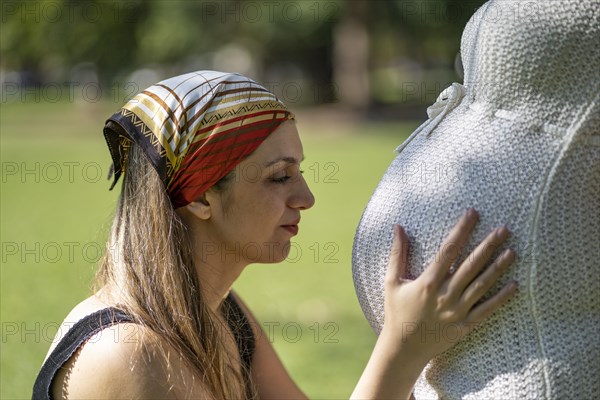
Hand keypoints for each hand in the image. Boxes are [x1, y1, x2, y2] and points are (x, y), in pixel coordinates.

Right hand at [381, 208, 516, 362]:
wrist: (403, 348)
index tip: (472, 214)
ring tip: (513, 251)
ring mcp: (457, 311)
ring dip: (498, 268)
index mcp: (428, 282)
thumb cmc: (396, 312)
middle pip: (471, 265)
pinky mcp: (465, 326)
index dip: (461, 230)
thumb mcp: (391, 282)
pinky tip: (514, 285)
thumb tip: (398, 227)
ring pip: (482, 285)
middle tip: (504, 229)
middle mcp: (445, 295)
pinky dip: (501, 298)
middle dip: (488, 245)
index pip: (448, 250)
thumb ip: (397, 254)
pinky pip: (486, 310)